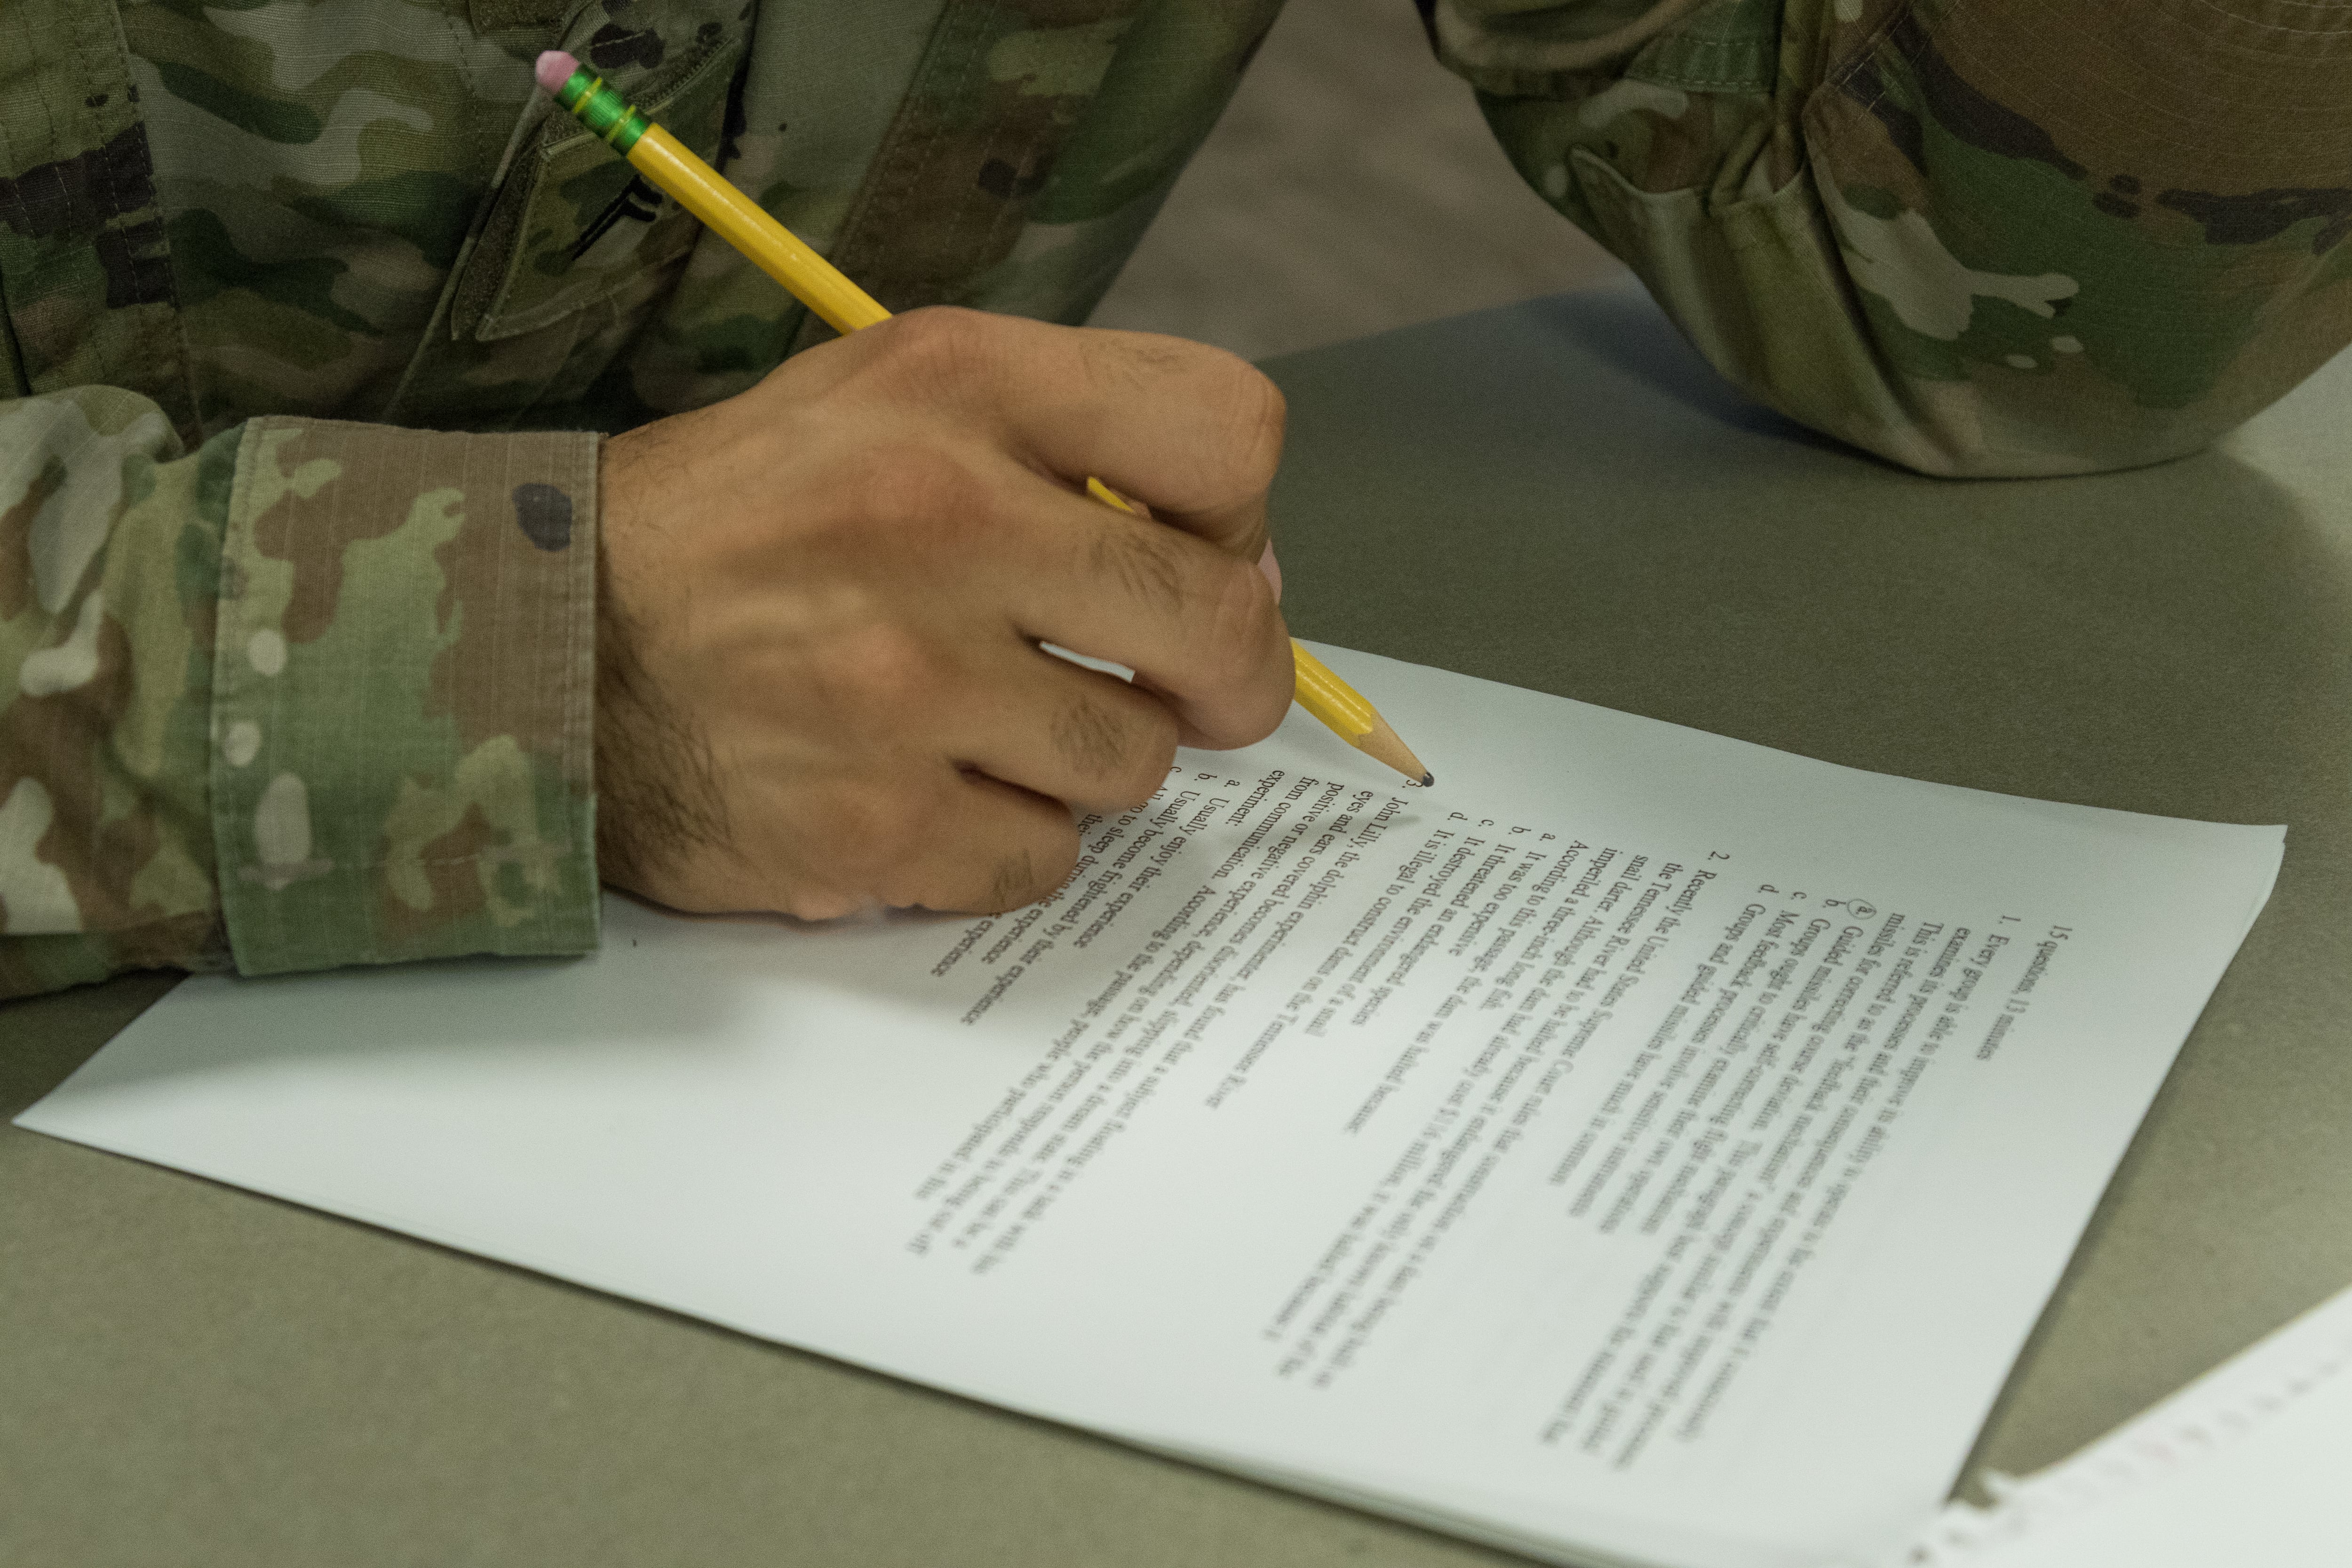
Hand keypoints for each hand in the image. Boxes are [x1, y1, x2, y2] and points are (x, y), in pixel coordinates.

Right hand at [594, 307, 1293, 920]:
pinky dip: (1005, 843)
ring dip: (1087, 760)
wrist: (543, 643)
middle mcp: (938, 523)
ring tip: (989, 729)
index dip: (1240, 518)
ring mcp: (903, 687)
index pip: (1227, 436)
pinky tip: (931, 797)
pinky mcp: (871, 827)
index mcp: (955, 389)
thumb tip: (1248, 572)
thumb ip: (1067, 449)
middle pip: (1216, 625)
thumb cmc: (739, 523)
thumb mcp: (886, 404)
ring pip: (1134, 763)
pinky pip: (1041, 860)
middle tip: (1190, 692)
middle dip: (1231, 677)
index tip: (1197, 558)